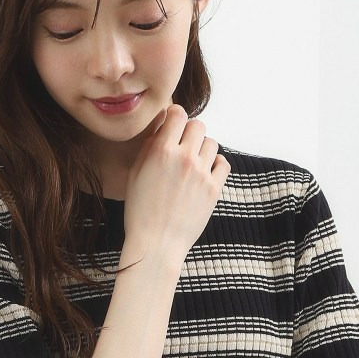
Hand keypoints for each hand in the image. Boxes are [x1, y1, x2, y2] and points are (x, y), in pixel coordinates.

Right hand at [125, 104, 230, 261]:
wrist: (157, 243)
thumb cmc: (140, 211)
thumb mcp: (135, 174)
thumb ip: (149, 147)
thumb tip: (161, 128)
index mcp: (162, 151)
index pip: (178, 114)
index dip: (174, 117)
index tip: (173, 125)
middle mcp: (184, 158)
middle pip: (198, 125)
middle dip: (190, 132)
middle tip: (183, 146)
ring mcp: (202, 173)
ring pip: (212, 143)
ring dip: (202, 148)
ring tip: (192, 163)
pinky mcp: (214, 188)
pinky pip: (223, 163)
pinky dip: (216, 165)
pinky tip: (205, 173)